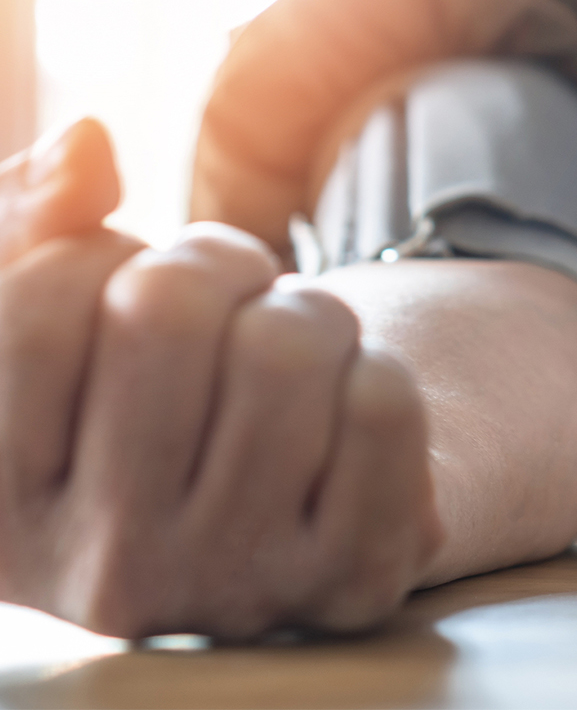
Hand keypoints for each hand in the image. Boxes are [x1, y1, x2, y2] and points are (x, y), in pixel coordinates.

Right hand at [0, 121, 441, 637]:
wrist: (278, 511)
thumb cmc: (148, 395)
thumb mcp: (53, 314)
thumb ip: (27, 223)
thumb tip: (90, 146)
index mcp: (0, 509)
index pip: (41, 293)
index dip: (108, 252)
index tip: (128, 291)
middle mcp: (104, 571)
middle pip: (169, 306)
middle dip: (219, 265)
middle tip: (233, 306)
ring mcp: (229, 586)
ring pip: (289, 342)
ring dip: (308, 312)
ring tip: (292, 353)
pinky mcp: (348, 580)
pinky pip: (383, 400)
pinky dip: (379, 368)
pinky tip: (346, 408)